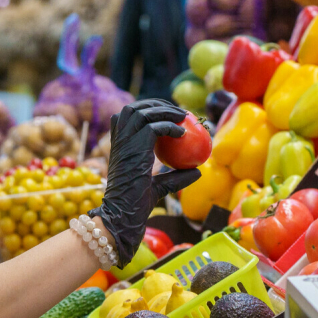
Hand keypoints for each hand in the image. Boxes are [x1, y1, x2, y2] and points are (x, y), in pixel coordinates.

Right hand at [91, 99, 200, 265]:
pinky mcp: (134, 146)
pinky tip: (182, 133)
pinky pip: (154, 127)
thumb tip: (198, 171)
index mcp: (119, 145)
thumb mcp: (160, 186)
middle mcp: (119, 139)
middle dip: (157, 104)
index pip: (128, 116)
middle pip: (135, 108)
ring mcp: (125, 141)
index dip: (148, 109)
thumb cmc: (138, 202)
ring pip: (144, 112)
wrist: (125, 213)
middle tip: (179, 112)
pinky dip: (170, 126)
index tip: (169, 115)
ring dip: (165, 110)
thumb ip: (175, 177)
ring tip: (183, 117)